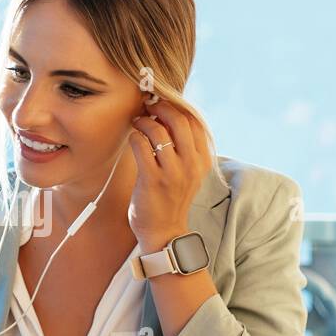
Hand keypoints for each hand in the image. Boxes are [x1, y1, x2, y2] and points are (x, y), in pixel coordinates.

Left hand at [126, 97, 213, 250]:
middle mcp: (191, 165)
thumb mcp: (188, 171)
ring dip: (145, 121)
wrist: (164, 231)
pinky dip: (135, 137)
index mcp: (203, 160)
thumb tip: (170, 115)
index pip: (195, 121)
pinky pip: (141, 146)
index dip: (177, 107)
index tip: (163, 104)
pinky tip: (133, 139)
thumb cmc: (171, 197)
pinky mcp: (152, 180)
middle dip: (161, 107)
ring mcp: (172, 173)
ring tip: (138, 122)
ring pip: (159, 131)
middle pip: (180, 121)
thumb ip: (184, 147)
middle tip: (149, 106)